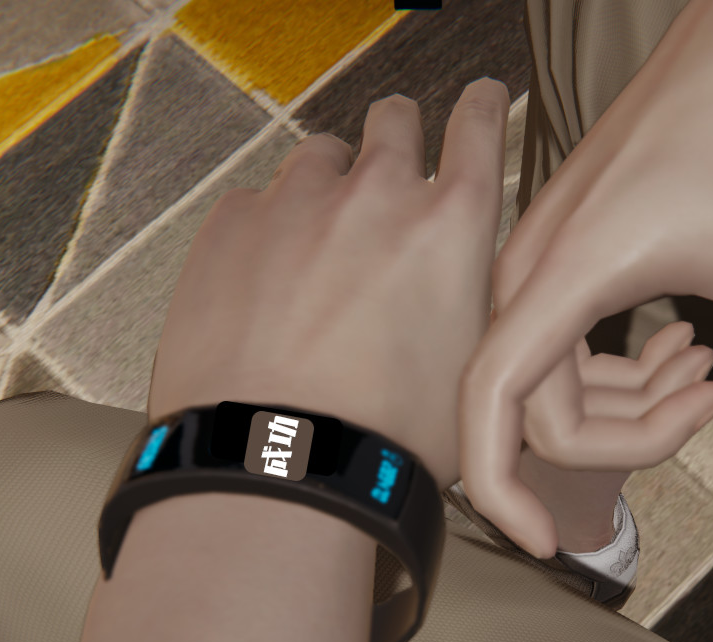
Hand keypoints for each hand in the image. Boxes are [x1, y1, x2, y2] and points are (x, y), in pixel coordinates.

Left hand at [148, 79, 511, 491]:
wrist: (279, 466)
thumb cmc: (385, 441)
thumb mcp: (476, 374)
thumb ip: (474, 304)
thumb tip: (469, 290)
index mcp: (451, 225)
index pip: (481, 124)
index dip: (481, 109)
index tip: (478, 104)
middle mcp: (376, 195)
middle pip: (395, 120)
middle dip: (398, 140)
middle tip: (391, 180)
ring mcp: (296, 203)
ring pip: (320, 157)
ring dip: (328, 187)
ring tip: (320, 249)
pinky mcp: (230, 226)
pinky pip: (255, 203)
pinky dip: (266, 230)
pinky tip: (266, 284)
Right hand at [460, 0, 712, 557]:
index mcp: (582, 264)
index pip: (493, 397)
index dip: (503, 487)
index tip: (552, 545)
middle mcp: (540, 251)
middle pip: (528, 399)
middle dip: (617, 439)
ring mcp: (544, 236)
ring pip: (539, 365)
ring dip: (615, 402)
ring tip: (709, 373)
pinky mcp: (563, 229)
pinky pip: (552, 328)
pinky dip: (606, 364)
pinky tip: (682, 345)